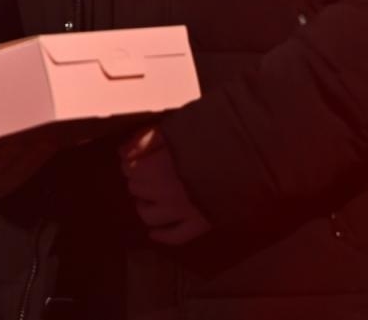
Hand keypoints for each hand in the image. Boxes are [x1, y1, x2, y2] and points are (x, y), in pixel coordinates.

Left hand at [119, 126, 211, 244]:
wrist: (245, 160)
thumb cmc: (208, 140)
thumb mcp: (172, 130)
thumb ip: (144, 140)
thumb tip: (122, 152)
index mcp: (155, 169)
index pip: (128, 169)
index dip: (130, 161)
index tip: (136, 157)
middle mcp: (163, 193)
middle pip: (135, 189)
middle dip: (138, 180)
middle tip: (145, 173)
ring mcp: (181, 212)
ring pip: (149, 217)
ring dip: (144, 207)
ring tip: (147, 199)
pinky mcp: (199, 225)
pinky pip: (175, 237)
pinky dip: (162, 236)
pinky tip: (154, 233)